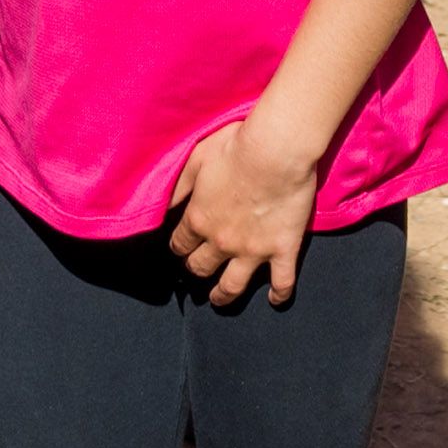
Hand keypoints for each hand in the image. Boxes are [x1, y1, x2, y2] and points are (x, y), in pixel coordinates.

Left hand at [168, 117, 324, 305]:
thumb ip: (178, 186)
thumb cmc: (235, 146)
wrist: (275, 150)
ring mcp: (253, 250)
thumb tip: (164, 207)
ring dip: (222, 296)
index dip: (180, 246)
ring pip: (232, 285)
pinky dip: (279, 295)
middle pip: (201, 267)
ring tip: (220, 299)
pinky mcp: (283, 249)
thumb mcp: (196, 158)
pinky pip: (282, 282)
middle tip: (198, 269)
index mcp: (198, 219)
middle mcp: (221, 242)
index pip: (180, 244)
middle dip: (196, 269)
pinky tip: (275, 300)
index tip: (182, 246)